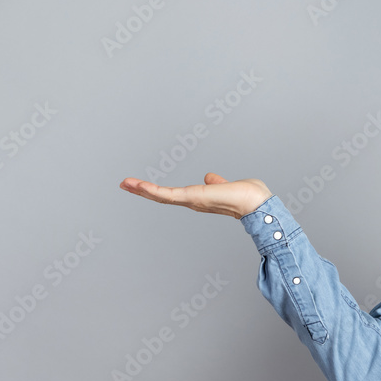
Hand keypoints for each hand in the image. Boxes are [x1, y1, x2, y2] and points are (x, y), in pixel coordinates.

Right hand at [119, 173, 272, 218]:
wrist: (255, 202)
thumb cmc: (246, 195)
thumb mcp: (225, 186)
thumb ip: (216, 183)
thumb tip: (210, 177)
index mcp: (198, 198)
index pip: (173, 194)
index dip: (156, 191)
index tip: (142, 186)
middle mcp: (192, 202)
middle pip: (162, 197)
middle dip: (143, 191)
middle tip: (125, 184)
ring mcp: (191, 201)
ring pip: (162, 196)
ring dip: (143, 190)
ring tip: (126, 183)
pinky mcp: (192, 198)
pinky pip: (169, 194)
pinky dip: (154, 190)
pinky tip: (141, 186)